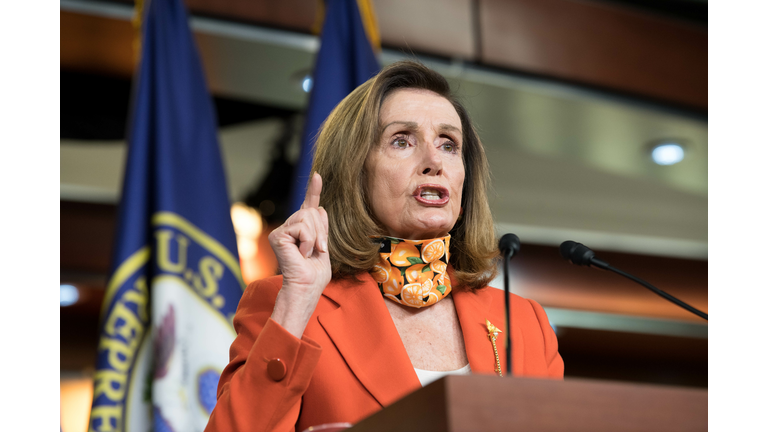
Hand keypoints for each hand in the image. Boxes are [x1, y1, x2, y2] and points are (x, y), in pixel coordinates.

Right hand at [269, 172, 331, 337]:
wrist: (307, 287)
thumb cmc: (315, 273)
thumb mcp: (323, 246)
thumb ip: (321, 227)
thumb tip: (319, 207)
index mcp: (302, 230)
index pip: (309, 206)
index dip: (313, 190)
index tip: (318, 175)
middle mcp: (289, 227)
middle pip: (312, 211)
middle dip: (321, 231)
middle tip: (317, 250)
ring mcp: (281, 231)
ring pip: (307, 218)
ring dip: (315, 238)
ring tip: (308, 253)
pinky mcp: (277, 236)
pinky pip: (302, 228)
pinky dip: (307, 242)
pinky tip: (301, 254)